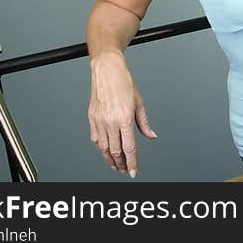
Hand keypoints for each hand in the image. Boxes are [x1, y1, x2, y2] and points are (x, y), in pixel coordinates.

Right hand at [87, 51, 156, 177]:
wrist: (107, 70)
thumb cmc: (124, 82)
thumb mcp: (139, 102)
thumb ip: (144, 123)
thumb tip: (151, 136)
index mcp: (124, 119)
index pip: (129, 148)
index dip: (132, 162)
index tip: (134, 171)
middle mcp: (111, 122)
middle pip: (116, 151)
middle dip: (121, 164)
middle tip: (126, 170)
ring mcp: (99, 121)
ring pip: (104, 148)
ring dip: (110, 159)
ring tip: (116, 165)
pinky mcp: (92, 118)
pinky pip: (96, 139)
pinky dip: (101, 148)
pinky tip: (106, 151)